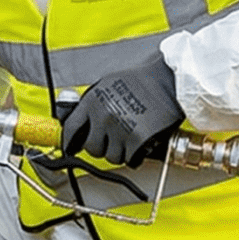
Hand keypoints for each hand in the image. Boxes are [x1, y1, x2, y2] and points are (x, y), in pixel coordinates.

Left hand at [60, 55, 184, 165]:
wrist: (168, 81)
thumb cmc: (141, 80)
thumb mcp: (107, 85)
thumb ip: (92, 103)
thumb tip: (78, 120)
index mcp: (92, 101)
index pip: (70, 129)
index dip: (70, 141)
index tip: (72, 147)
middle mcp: (103, 116)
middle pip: (91, 148)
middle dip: (101, 147)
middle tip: (111, 140)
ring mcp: (120, 129)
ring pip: (111, 157)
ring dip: (119, 152)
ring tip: (129, 138)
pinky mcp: (137, 140)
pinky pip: (129, 159)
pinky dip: (134, 156)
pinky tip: (139, 145)